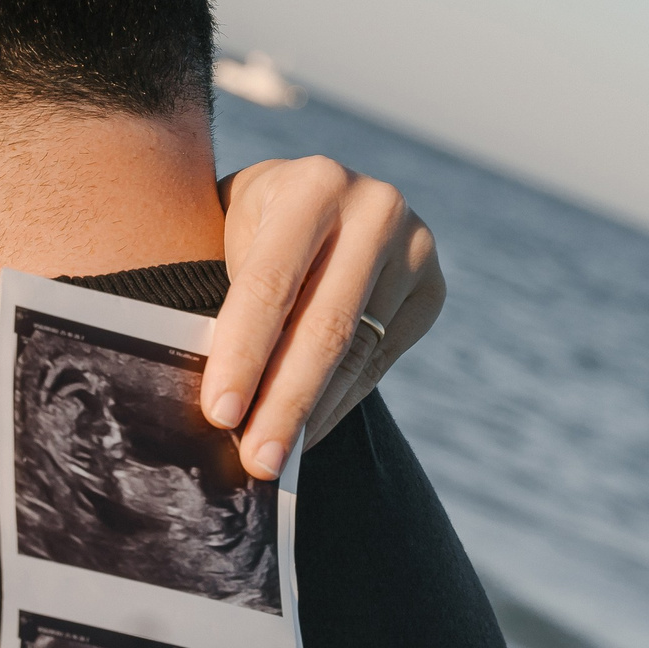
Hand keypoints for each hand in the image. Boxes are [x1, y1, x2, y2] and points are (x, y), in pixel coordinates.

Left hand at [206, 156, 443, 477]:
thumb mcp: (226, 231)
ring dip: (312, 414)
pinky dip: (337, 403)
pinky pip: (379, 362)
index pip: (271, 285)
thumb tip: (216, 400)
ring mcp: (415, 248)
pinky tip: (306, 432)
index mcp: (312, 185)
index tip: (219, 415)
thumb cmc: (249, 223)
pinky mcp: (432, 288)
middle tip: (256, 462)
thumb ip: (225, 294)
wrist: (313, 195)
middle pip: (324, 327)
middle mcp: (375, 209)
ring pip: (356, 353)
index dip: (244, 354)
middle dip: (284, 402)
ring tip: (274, 458)